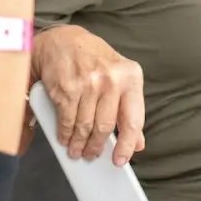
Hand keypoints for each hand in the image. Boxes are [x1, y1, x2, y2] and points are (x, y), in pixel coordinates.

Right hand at [33, 25, 145, 165]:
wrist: (63, 40)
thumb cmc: (94, 59)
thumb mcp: (119, 77)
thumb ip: (129, 108)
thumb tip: (138, 142)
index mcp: (130, 77)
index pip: (133, 120)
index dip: (127, 145)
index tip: (121, 160)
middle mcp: (111, 80)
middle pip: (105, 127)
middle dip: (97, 146)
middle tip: (92, 154)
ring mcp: (88, 84)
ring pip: (85, 126)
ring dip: (79, 143)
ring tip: (77, 149)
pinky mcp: (67, 88)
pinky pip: (67, 120)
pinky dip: (65, 134)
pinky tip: (65, 138)